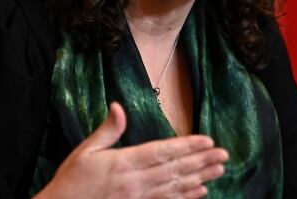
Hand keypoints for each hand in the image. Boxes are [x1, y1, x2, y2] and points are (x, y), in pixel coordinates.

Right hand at [34, 102, 227, 198]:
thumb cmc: (72, 180)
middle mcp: (134, 182)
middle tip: (223, 155)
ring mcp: (138, 198)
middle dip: (201, 161)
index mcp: (123, 163)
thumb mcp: (85, 150)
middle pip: (174, 169)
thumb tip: (119, 106)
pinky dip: (186, 197)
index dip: (186, 146)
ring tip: (218, 170)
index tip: (207, 141)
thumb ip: (108, 130)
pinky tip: (201, 191)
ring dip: (199, 177)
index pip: (162, 152)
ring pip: (175, 187)